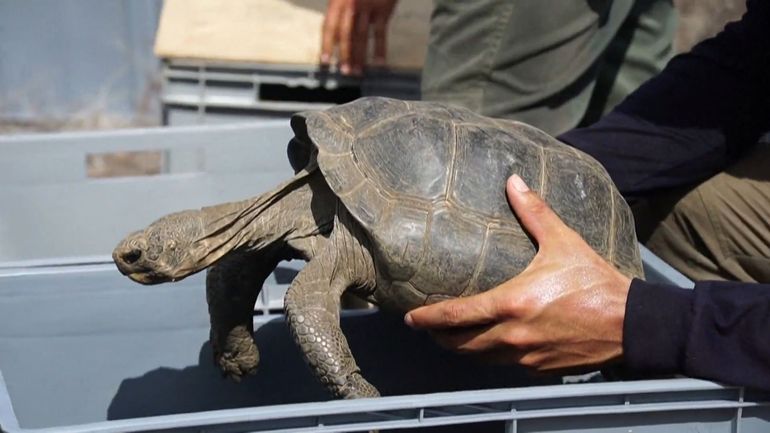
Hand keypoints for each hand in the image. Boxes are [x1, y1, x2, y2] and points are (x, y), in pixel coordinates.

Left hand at [320, 0, 397, 74]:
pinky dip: (380, 49)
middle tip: (344, 72)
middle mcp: (351, 5)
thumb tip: (334, 31)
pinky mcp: (384, 9)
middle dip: (345, 55)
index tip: (325, 61)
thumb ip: (337, 8)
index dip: (327, 45)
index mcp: (338, 0)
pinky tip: (379, 62)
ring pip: (362, 36)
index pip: (330, 26)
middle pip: (346, 34)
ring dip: (360, 56)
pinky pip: (381, 32)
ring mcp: (369, 7)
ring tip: (358, 72)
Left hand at [405, 175, 632, 372]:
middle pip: (459, 344)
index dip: (427, 319)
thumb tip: (513, 181)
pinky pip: (502, 364)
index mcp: (511, 304)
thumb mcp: (562, 241)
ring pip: (478, 358)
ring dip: (461, 348)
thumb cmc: (594, 282)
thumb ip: (533, 212)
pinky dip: (487, 355)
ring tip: (450, 336)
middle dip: (438, 337)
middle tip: (426, 327)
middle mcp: (511, 335)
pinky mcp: (538, 368)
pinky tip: (487, 344)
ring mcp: (524, 356)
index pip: (455, 316)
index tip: (410, 318)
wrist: (630, 324)